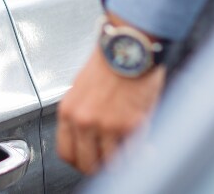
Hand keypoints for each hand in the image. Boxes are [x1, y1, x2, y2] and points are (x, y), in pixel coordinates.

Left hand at [56, 20, 165, 173]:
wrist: (128, 46)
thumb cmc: (110, 61)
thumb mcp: (82, 88)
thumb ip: (83, 113)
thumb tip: (90, 136)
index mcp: (68, 111)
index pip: (66, 153)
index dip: (81, 162)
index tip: (92, 161)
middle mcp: (83, 120)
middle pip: (87, 164)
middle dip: (102, 167)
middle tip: (115, 162)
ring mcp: (105, 125)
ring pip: (111, 164)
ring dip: (124, 162)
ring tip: (133, 154)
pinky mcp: (130, 125)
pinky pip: (133, 154)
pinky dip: (141, 156)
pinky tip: (147, 149)